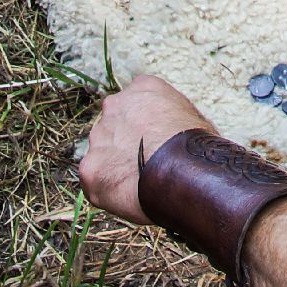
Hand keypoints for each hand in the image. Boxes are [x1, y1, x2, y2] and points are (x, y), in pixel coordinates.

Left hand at [80, 73, 214, 223]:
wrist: (183, 172)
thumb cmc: (198, 147)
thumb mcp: (192, 116)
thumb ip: (171, 118)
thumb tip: (172, 133)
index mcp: (143, 88)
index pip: (136, 104)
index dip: (146, 126)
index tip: (155, 143)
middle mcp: (114, 106)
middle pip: (114, 126)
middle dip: (124, 144)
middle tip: (144, 166)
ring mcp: (98, 137)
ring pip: (102, 153)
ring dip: (115, 167)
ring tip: (140, 186)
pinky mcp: (89, 169)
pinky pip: (95, 181)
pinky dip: (109, 191)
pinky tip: (129, 198)